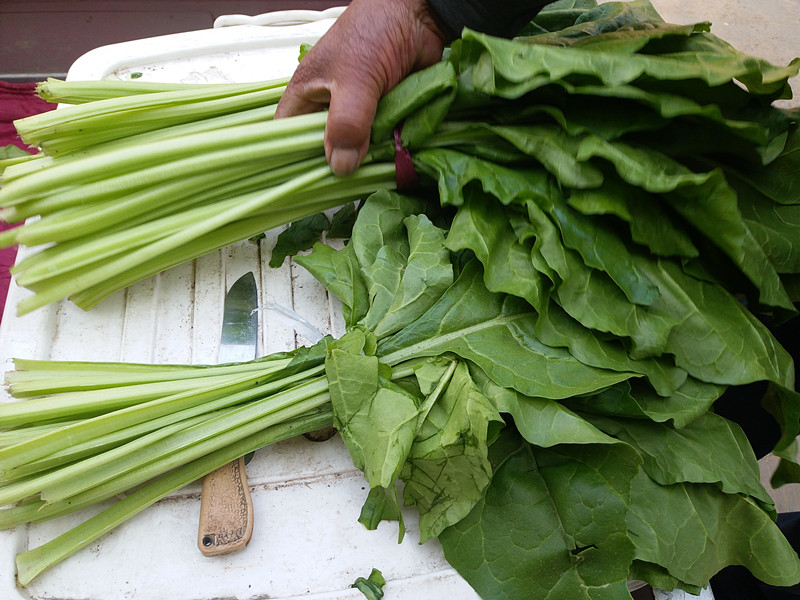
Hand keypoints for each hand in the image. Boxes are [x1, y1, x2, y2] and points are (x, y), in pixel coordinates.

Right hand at [274, 0, 447, 175]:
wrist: (421, 16)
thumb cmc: (376, 31)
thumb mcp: (356, 78)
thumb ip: (347, 122)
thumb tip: (340, 166)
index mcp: (307, 95)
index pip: (286, 137)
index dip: (291, 161)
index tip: (305, 186)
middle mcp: (329, 108)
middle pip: (324, 152)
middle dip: (339, 166)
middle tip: (351, 184)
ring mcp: (358, 115)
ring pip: (356, 152)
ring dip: (369, 160)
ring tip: (379, 172)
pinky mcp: (384, 118)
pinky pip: (383, 145)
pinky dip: (391, 152)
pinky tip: (398, 161)